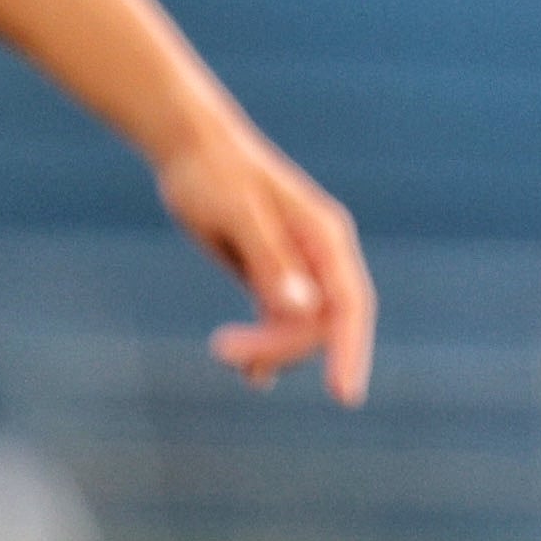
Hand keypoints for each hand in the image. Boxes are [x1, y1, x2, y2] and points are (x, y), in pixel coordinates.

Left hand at [154, 118, 376, 404]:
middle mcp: (320, 253)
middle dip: (281, 345)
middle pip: (321, 323)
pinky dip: (266, 344)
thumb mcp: (238, 214)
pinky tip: (248, 370)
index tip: (344, 396)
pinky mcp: (273, 271)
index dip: (351, 351)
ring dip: (269, 348)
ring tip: (223, 351)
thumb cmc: (214, 173)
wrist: (189, 145)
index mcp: (325, 236)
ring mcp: (299, 264)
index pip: (351, 305)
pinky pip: (281, 320)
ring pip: (300, 326)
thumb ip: (270, 261)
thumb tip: (303, 309)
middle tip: (223, 349)